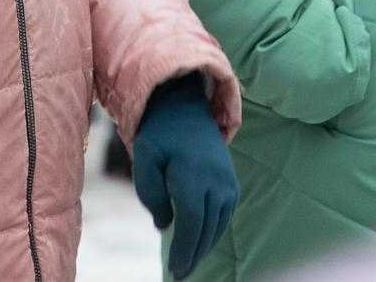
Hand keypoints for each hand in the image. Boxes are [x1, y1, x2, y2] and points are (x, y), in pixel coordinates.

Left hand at [130, 75, 236, 279]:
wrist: (187, 110)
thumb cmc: (160, 135)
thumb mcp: (144, 156)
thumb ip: (150, 192)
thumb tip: (165, 225)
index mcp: (192, 173)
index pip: (191, 220)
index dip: (184, 248)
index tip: (175, 269)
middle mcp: (216, 179)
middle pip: (207, 228)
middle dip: (193, 255)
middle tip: (180, 275)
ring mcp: (227, 182)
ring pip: (218, 225)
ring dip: (204, 247)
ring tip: (187, 264)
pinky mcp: (231, 183)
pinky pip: (225, 215)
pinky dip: (213, 232)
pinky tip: (200, 244)